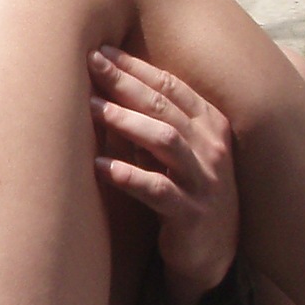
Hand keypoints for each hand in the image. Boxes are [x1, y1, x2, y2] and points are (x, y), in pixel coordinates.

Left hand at [90, 46, 237, 304]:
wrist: (211, 254)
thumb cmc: (183, 191)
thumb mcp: (171, 152)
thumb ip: (149, 122)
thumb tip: (104, 84)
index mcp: (211, 124)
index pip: (171, 86)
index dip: (136, 67)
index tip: (101, 51)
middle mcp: (213, 147)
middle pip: (165, 106)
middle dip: (125, 83)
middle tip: (91, 64)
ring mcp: (206, 181)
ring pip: (165, 140)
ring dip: (126, 121)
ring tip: (91, 107)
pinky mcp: (192, 215)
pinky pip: (159, 190)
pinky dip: (128, 175)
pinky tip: (100, 166)